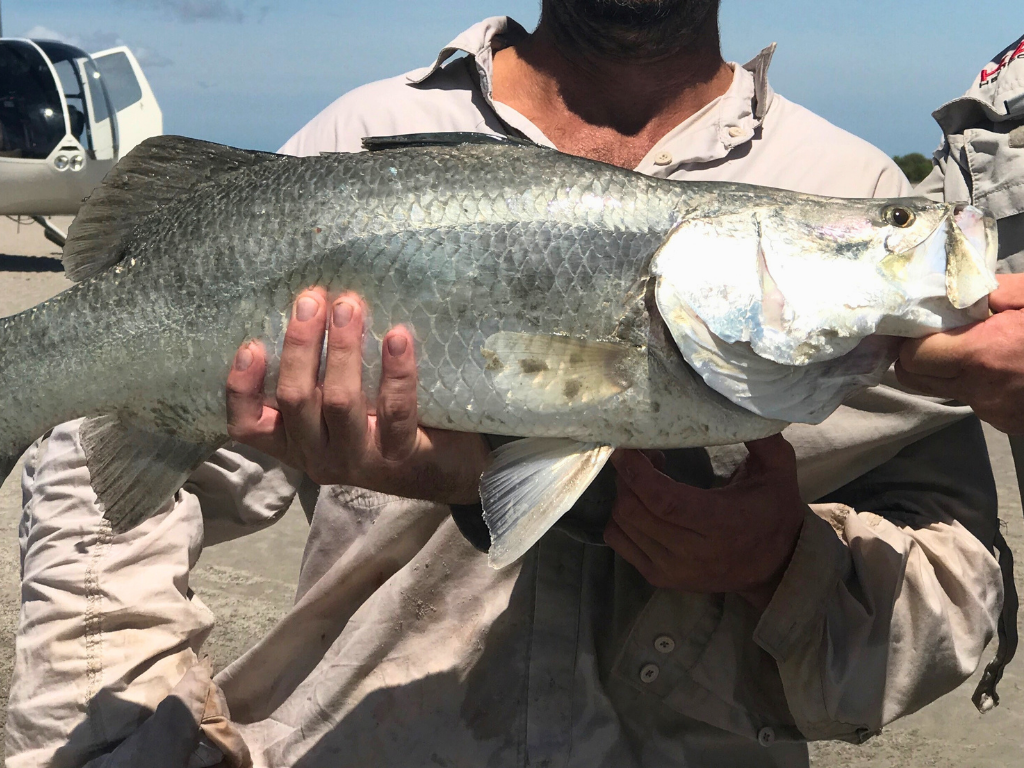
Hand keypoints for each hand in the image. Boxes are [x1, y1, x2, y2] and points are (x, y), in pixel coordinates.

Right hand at [225, 288, 489, 503]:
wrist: (438, 466)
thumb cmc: (375, 420)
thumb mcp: (332, 404)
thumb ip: (313, 371)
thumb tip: (309, 303)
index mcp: (292, 441)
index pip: (248, 425)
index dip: (242, 387)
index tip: (252, 344)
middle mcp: (318, 455)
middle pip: (296, 399)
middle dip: (301, 344)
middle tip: (313, 299)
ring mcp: (358, 459)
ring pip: (339, 401)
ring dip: (343, 349)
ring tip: (350, 307)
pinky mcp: (400, 454)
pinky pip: (395, 411)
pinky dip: (396, 371)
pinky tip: (398, 337)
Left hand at [605, 434, 807, 612]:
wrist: (777, 565)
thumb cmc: (774, 510)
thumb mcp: (778, 468)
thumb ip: (760, 437)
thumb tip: (736, 402)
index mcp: (722, 524)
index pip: (663, 501)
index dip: (637, 472)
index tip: (627, 447)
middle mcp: (694, 553)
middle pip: (634, 511)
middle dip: (628, 477)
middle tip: (644, 456)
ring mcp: (673, 570)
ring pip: (621, 525)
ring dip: (624, 494)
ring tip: (645, 478)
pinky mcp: (659, 578)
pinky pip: (619, 542)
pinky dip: (620, 518)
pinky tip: (641, 503)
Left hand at [896, 274, 1023, 434]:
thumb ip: (994, 289)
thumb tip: (959, 289)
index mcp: (984, 355)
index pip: (911, 357)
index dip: (910, 338)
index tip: (923, 321)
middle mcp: (981, 390)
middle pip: (913, 379)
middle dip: (916, 354)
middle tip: (936, 331)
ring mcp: (994, 412)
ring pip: (943, 390)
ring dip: (947, 367)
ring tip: (976, 342)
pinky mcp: (1008, 423)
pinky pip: (974, 400)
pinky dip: (977, 381)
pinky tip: (1005, 363)